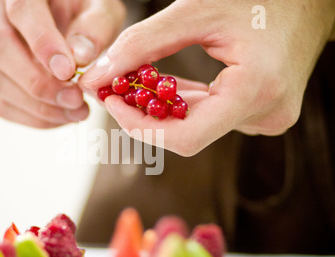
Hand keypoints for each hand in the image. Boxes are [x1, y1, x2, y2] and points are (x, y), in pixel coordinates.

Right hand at [0, 0, 124, 127]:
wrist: (60, 14)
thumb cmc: (81, 9)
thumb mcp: (98, 8)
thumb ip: (94, 27)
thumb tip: (80, 57)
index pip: (21, 10)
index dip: (42, 42)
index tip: (68, 71)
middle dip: (39, 83)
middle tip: (76, 99)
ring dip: (37, 106)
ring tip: (76, 112)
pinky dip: (32, 117)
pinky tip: (61, 116)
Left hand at [80, 0, 334, 155]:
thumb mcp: (194, 12)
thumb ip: (141, 45)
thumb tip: (96, 77)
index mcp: (254, 90)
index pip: (185, 138)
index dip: (140, 127)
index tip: (112, 104)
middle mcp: (265, 115)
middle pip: (188, 133)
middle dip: (146, 114)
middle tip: (117, 89)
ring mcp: (267, 118)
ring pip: (199, 126)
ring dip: (166, 107)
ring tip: (143, 80)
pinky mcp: (264, 114)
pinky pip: (214, 117)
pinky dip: (188, 104)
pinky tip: (174, 86)